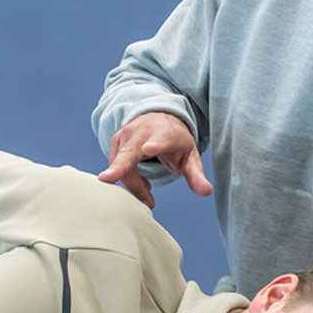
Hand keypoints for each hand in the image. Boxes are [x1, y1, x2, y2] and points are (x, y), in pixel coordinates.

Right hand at [96, 112, 213, 208]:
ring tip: (149, 193)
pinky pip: (117, 168)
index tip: (148, 149)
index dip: (154, 146)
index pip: (160, 140)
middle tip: (106, 179)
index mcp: (165, 134)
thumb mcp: (190, 157)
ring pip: (122, 168)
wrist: (159, 119)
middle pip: (129, 154)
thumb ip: (196, 175)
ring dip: (134, 186)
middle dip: (118, 167)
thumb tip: (207, 193)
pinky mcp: (115, 142)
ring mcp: (126, 136)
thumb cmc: (176, 142)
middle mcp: (142, 132)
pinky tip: (141, 182)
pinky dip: (128, 180)